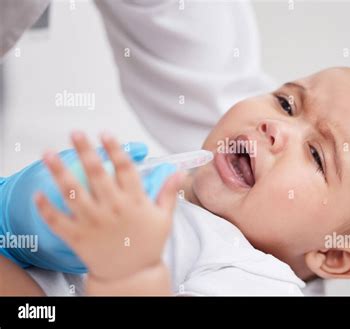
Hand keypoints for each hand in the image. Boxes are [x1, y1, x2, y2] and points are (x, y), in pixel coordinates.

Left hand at [35, 131, 184, 282]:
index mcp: (134, 201)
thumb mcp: (164, 218)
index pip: (124, 168)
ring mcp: (93, 222)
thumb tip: (180, 171)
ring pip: (73, 192)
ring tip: (48, 155)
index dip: (115, 149)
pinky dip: (46, 208)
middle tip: (75, 134)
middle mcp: (113, 208)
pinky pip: (58, 221)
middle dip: (85, 151)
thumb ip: (169, 192)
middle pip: (96, 173)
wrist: (132, 276)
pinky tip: (38, 193)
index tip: (106, 134)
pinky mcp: (78, 237)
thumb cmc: (148, 245)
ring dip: (59, 172)